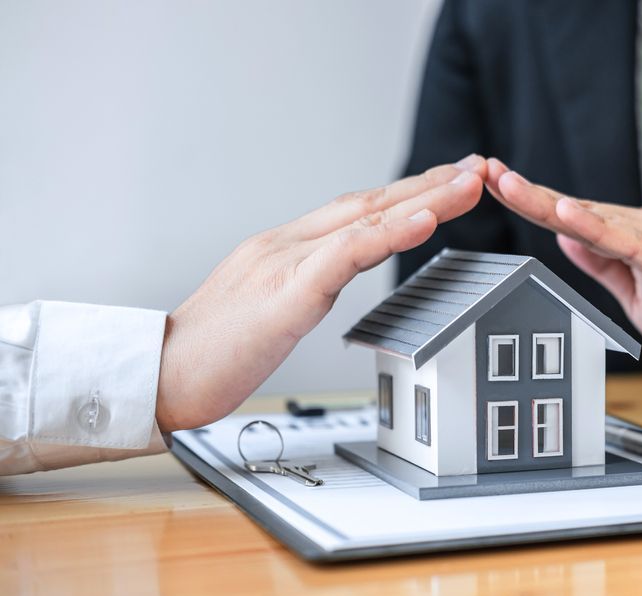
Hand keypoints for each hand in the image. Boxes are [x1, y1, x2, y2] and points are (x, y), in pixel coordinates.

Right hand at [155, 155, 486, 431]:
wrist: (159, 376)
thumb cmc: (212, 353)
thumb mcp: (268, 309)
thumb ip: (301, 286)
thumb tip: (330, 281)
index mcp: (286, 249)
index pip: (358, 212)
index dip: (407, 195)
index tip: (450, 184)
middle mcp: (288, 244)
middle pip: (371, 203)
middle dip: (430, 184)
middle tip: (479, 168)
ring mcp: (285, 264)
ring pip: (366, 219)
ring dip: (425, 199)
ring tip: (470, 182)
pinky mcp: (285, 294)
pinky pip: (345, 255)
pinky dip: (389, 233)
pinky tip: (425, 219)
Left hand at [484, 158, 641, 388]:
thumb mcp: (639, 296)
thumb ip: (605, 265)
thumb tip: (566, 236)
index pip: (579, 219)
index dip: (536, 201)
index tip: (495, 184)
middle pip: (583, 211)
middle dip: (531, 194)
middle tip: (486, 173)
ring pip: (604, 220)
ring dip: (554, 203)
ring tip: (511, 186)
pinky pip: (638, 245)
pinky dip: (603, 231)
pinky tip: (571, 218)